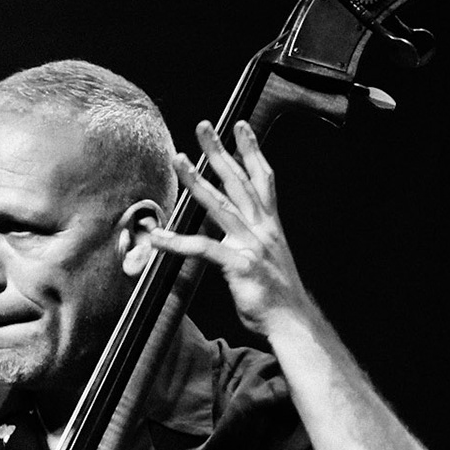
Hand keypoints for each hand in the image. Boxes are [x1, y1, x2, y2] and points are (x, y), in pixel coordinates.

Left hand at [154, 120, 313, 336]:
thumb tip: (227, 238)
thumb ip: (247, 244)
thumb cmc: (276, 297)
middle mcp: (263, 229)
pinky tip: (156, 237)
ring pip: (220, 205)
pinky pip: (203, 249)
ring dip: (197, 181)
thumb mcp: (265, 261)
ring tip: (178, 159)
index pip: (261, 179)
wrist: (292, 323)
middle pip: (239, 181)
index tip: (240, 126)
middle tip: (204, 126)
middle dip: (220, 151)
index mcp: (270, 226)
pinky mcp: (239, 265)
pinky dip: (177, 242)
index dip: (251, 151)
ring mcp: (251, 245)